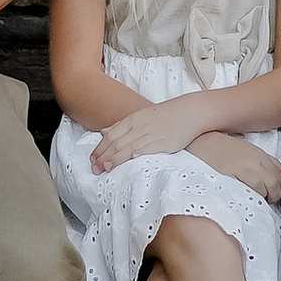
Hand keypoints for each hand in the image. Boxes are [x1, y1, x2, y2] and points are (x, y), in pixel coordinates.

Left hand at [88, 92, 214, 174]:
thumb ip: (121, 125)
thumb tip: (103, 131)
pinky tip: (132, 157)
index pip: (111, 135)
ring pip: (129, 146)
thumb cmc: (164, 116)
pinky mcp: (165, 141)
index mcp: (133, 119)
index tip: (91, 160)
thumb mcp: (140, 116)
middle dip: (103, 156)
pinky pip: (149, 147)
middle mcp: (140, 126)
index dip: (100, 148)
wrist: (190, 111)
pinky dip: (139, 151)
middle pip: (117, 142)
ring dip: (115, 158)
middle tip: (94, 169)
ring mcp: (152, 133)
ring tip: (105, 168)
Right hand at [196, 130, 280, 203]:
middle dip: (274, 195)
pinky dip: (251, 196)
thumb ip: (270, 162)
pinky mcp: (230, 176)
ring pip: (262, 189)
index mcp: (260, 154)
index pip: (278, 176)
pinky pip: (247, 190)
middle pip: (273, 183)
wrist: (203, 141)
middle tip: (268, 200)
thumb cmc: (227, 148)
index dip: (279, 188)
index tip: (275, 194)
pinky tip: (247, 196)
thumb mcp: (251, 151)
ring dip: (263, 197)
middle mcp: (253, 161)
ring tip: (257, 199)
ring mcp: (242, 168)